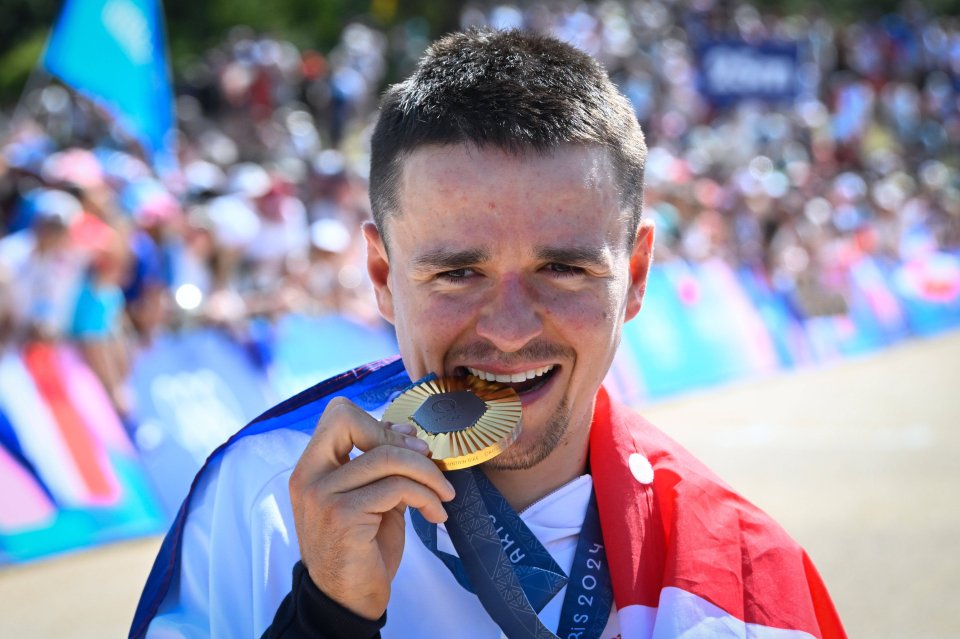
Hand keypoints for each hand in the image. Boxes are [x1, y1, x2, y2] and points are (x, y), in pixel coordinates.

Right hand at [289, 396, 454, 619]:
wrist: (348, 600)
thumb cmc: (361, 549)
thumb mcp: (371, 498)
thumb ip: (380, 465)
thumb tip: (406, 431)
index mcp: (311, 467)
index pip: (337, 414)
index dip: (378, 423)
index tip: (408, 446)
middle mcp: (309, 476)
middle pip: (349, 420)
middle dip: (398, 437)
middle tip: (426, 461)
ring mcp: (322, 496)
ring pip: (386, 457)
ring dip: (427, 473)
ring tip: (443, 494)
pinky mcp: (343, 516)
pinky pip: (398, 488)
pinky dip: (427, 497)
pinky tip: (436, 514)